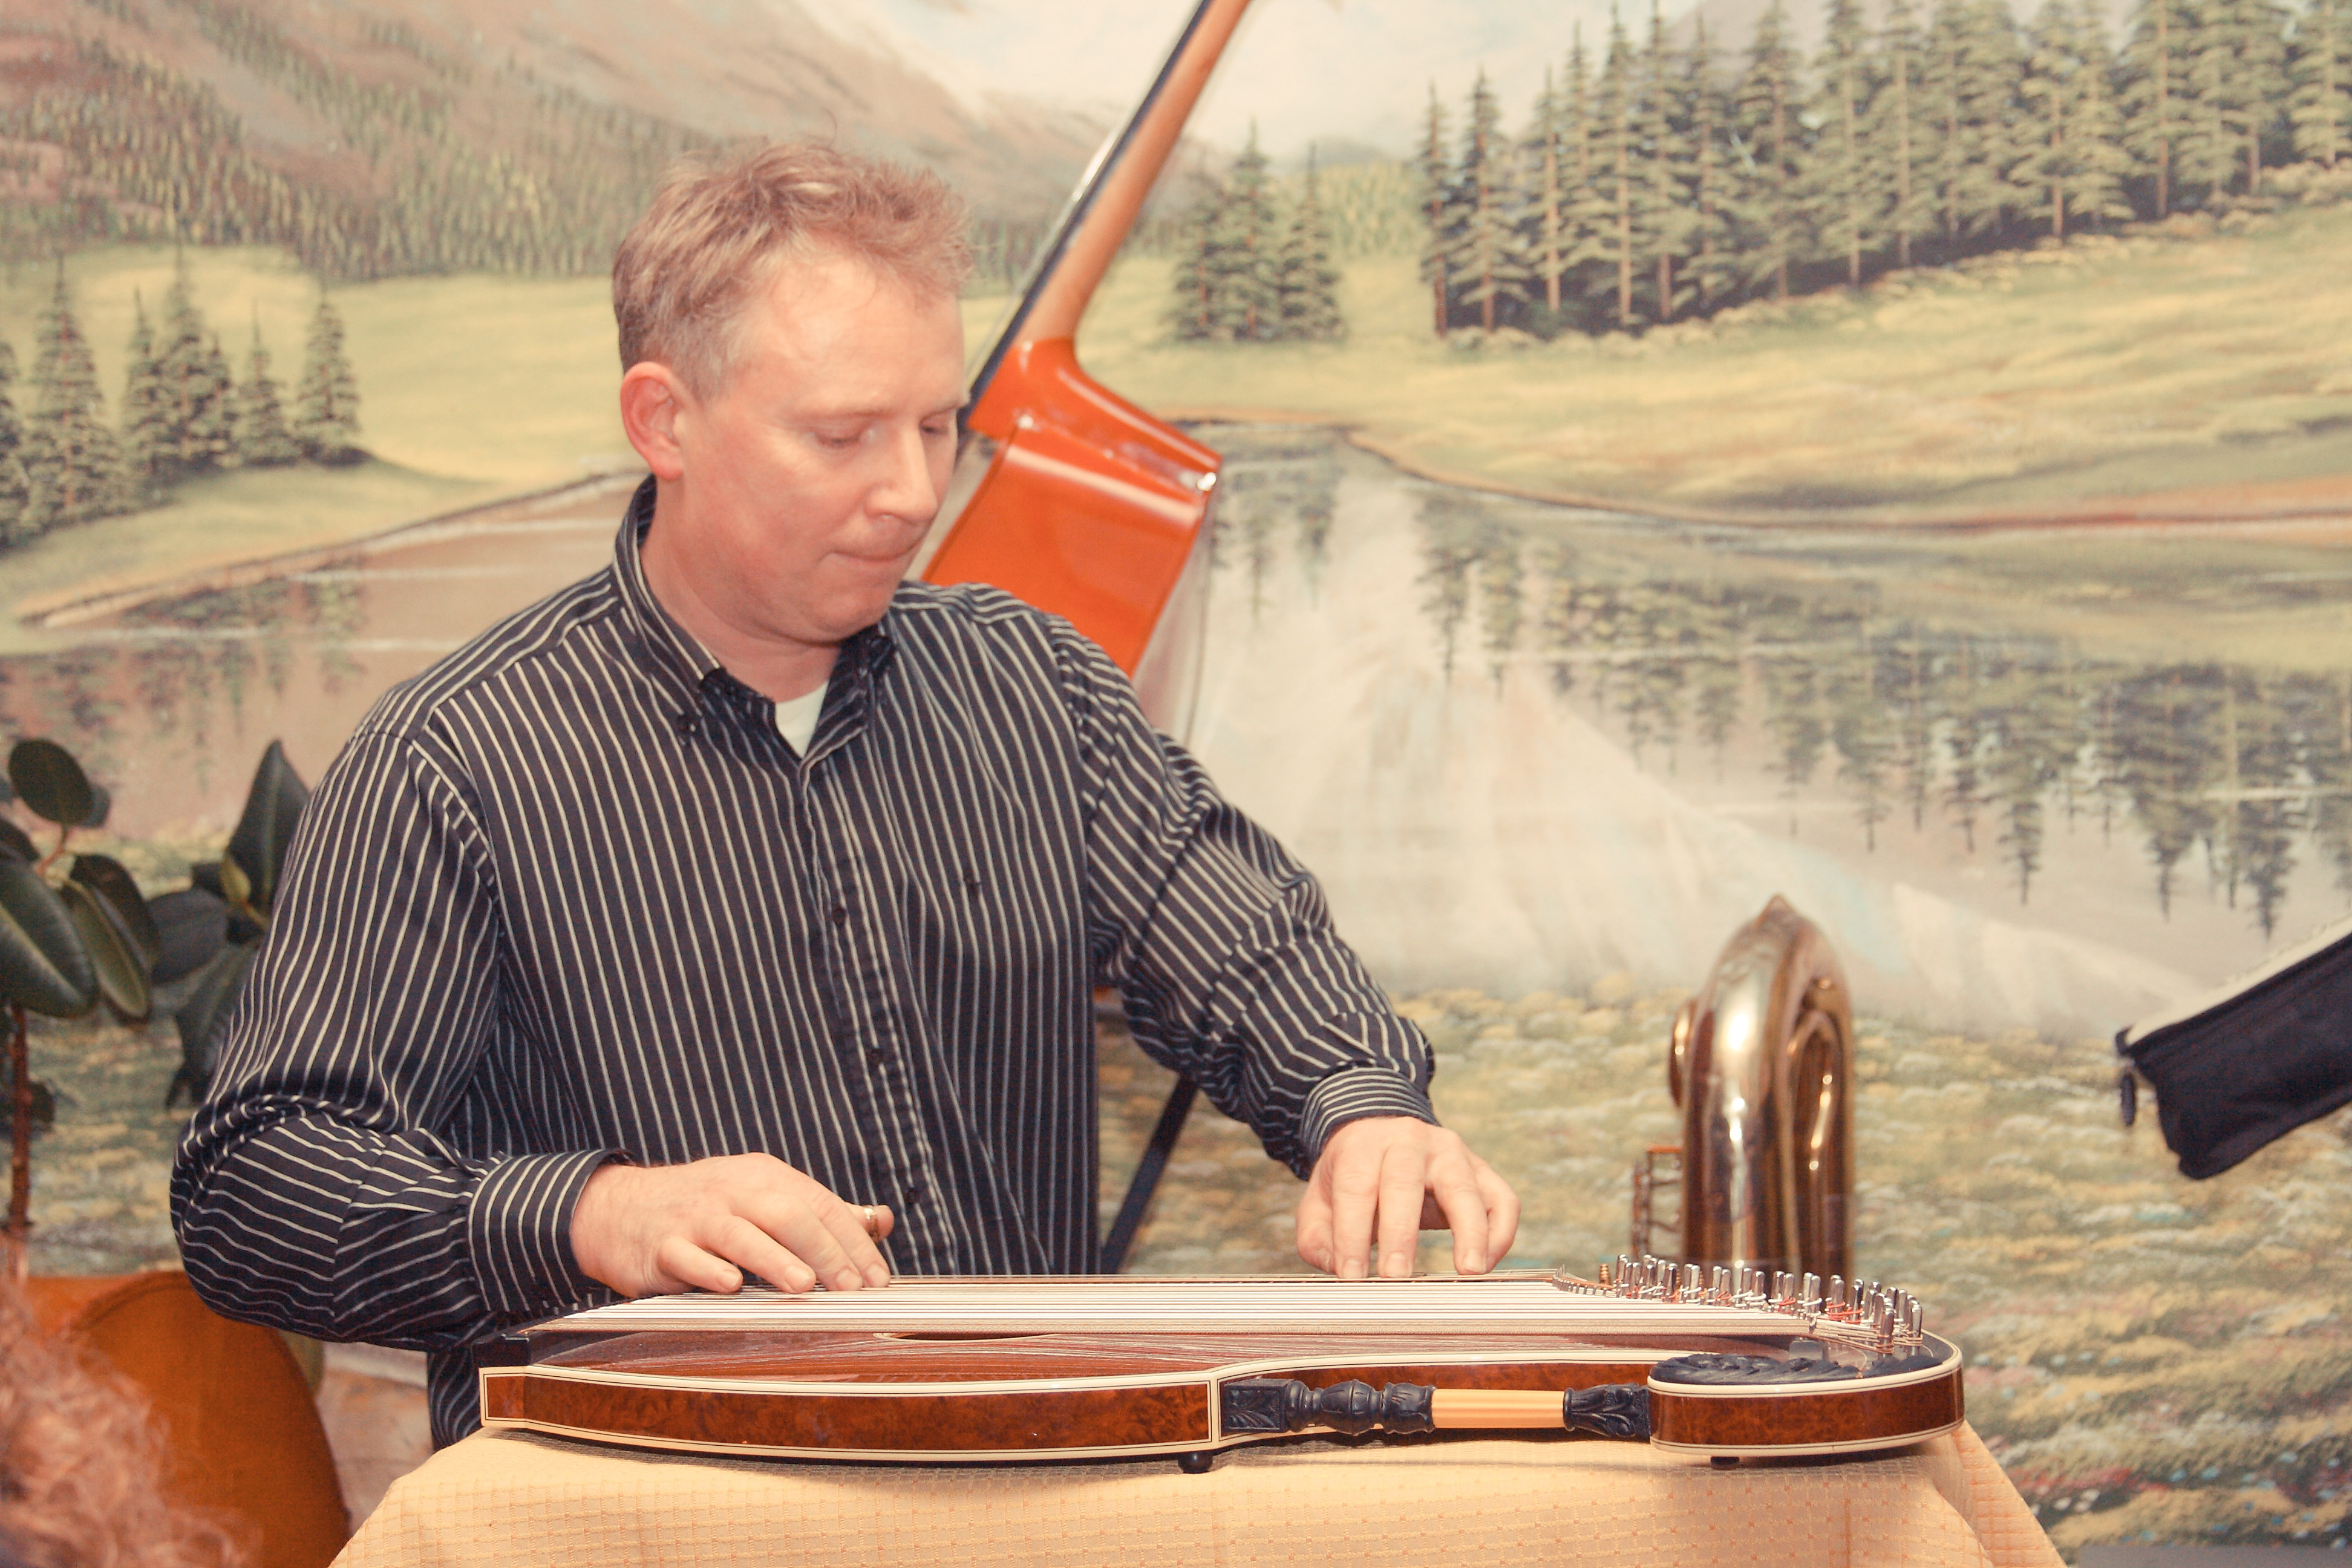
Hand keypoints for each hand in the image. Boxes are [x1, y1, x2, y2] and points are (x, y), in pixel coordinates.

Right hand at [569, 1153, 892, 1297]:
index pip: (819, 1204)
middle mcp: (732, 1191)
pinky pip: (687, 1256)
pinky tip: (730, 1285)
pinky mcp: (662, 1245)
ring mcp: (695, 1217)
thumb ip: (822, 1212)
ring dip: (774, 1260)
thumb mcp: (763, 1197)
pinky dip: (709, 1270)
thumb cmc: (706, 1209)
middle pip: (787, 1214)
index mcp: (764, 1177)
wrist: (620, 1208)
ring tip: (803, 1285)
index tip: (876, 1278)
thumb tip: (883, 1221)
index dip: (853, 1241)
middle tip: (850, 1287)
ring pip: (740, 1234)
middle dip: (824, 1251)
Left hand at [1295, 1116, 1518, 1280]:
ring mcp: (1451, 1153)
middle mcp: (1409, 1141)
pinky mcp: (1482, 1171)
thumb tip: (1338, 1270)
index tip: (1351, 1277)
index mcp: (1363, 1146)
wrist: (1383, 1133)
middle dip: (1400, 1232)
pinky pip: (1502, 1199)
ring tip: (1468, 1271)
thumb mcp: (1320, 1200)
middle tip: (1396, 1277)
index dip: (1351, 1233)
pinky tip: (1485, 1264)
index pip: (1356, 1187)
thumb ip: (1317, 1239)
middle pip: (1405, 1182)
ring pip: (1464, 1187)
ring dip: (1470, 1230)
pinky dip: (1500, 1233)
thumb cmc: (1351, 1177)